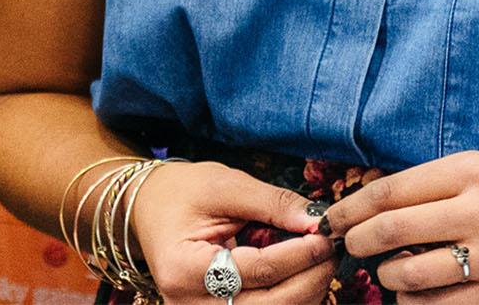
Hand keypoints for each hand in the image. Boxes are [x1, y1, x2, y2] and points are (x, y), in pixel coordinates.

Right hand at [123, 160, 334, 304]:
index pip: (257, 271)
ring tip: (319, 260)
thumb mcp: (224, 185)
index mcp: (183, 269)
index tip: (326, 234)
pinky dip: (290, 299)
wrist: (148, 210)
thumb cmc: (182, 193)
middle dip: (310, 278)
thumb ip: (272, 203)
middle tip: (331, 248)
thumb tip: (317, 222)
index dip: (299, 255)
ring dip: (305, 292)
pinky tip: (302, 276)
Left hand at [324, 151, 478, 303]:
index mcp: (471, 172)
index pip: (390, 191)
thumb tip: (367, 206)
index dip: (350, 208)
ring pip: (410, 274)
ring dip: (386, 277)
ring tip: (389, 271)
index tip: (333, 219)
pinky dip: (416, 303)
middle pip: (391, 230)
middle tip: (351, 246)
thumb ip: (430, 185)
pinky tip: (418, 293)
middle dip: (357, 242)